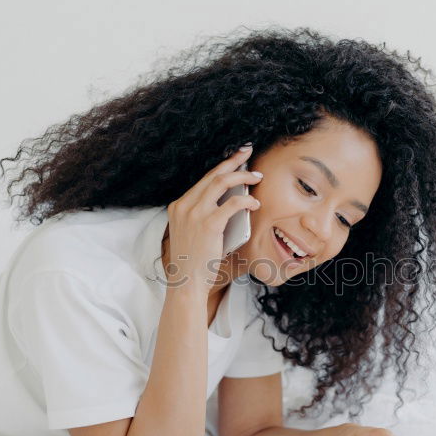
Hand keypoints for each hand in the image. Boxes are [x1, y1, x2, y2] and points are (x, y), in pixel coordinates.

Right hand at [164, 143, 263, 292]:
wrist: (186, 282)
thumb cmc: (194, 261)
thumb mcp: (193, 233)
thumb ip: (206, 215)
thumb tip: (234, 200)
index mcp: (178, 206)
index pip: (203, 180)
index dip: (221, 167)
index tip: (235, 159)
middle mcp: (184, 205)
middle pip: (212, 174)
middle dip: (232, 161)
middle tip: (247, 153)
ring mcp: (194, 213)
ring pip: (222, 182)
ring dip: (242, 176)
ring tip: (257, 176)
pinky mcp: (208, 224)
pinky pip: (233, 204)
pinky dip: (247, 200)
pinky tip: (255, 202)